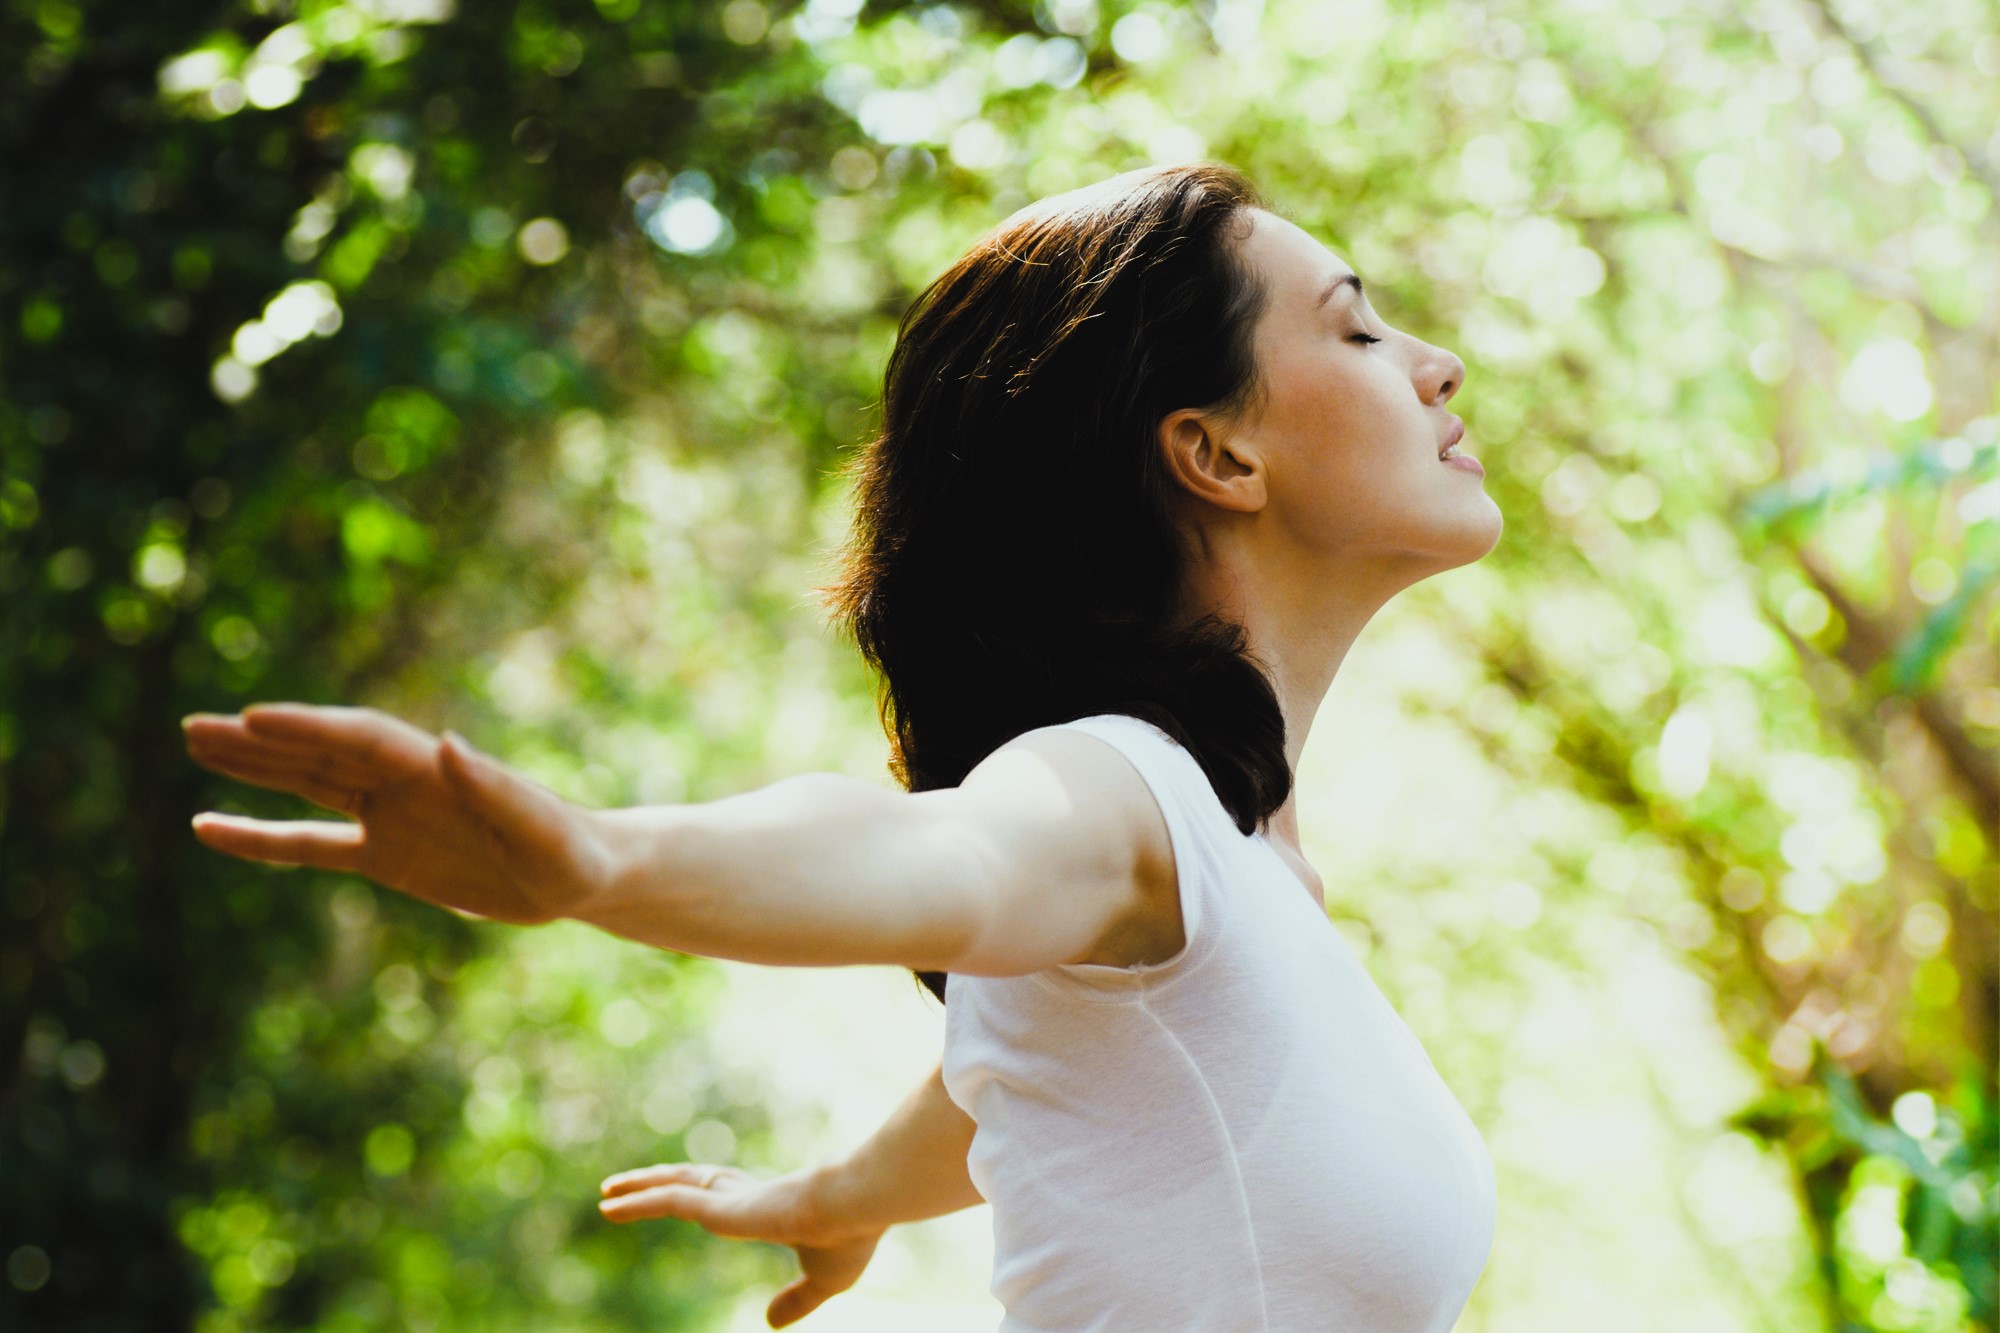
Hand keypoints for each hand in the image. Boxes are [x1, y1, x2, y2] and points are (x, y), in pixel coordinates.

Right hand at [182, 703, 614, 924]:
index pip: (360, 740)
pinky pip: (312, 844)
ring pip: (308, 784)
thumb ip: (495, 789)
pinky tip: (210, 828)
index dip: (308, 729)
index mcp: (437, 770)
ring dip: (254, 768)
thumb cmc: (572, 851)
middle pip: (320, 752)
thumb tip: (448, 744)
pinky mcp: (388, 856)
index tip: (252, 718)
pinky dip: (263, 838)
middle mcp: (406, 783)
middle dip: (260, 741)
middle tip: (195, 725)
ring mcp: (392, 817)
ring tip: (195, 744)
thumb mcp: (541, 828)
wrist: (586, 877)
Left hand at [599, 1162, 885, 1327]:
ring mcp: (729, 1199)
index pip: (728, 1195)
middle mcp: (745, 1196)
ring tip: (606, 1192)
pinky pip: (666, 1200)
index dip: (704, 1193)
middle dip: (661, 1182)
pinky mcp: (718, 1206)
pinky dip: (635, 1201)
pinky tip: (608, 1205)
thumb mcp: (824, 1281)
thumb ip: (798, 1301)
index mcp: (770, 1208)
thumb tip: (771, 1324)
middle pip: (692, 1181)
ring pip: (672, 1187)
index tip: (685, 1193)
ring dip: (636, 1187)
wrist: (856, 1206)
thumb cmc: (850, 1238)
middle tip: (629, 1186)